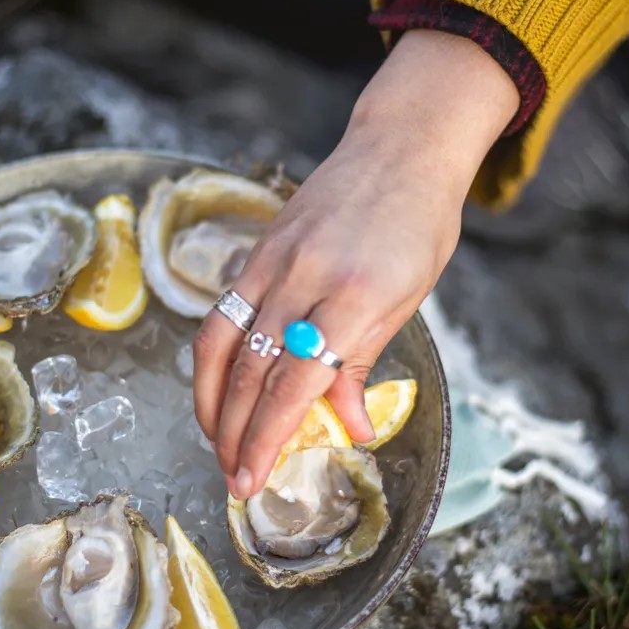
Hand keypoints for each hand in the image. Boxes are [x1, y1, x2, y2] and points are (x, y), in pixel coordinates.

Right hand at [192, 29, 518, 498]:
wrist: (399, 149)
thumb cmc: (418, 226)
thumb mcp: (407, 301)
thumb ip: (364, 365)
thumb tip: (350, 429)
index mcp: (356, 298)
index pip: (296, 385)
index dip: (267, 439)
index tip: (253, 480)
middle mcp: (306, 278)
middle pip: (250, 371)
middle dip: (234, 434)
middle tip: (231, 477)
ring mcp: (274, 260)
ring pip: (221, 343)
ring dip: (211, 402)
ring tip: (215, 442)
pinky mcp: (258, 249)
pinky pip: (222, 311)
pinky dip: (211, 358)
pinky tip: (214, 388)